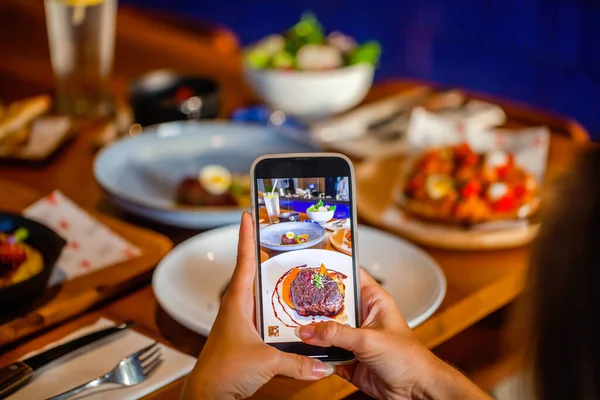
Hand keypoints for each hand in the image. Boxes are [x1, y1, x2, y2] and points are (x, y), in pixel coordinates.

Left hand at [182, 213, 333, 399]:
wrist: (207, 395)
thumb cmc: (223, 371)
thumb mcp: (267, 362)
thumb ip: (298, 362)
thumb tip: (322, 366)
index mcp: (237, 302)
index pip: (244, 261)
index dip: (246, 236)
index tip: (247, 215)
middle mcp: (237, 307)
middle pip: (252, 273)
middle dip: (265, 255)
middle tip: (280, 238)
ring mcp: (240, 321)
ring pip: (259, 295)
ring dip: (272, 283)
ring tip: (292, 271)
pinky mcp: (244, 336)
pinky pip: (263, 315)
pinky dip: (275, 309)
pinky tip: (290, 313)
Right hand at [296, 270, 491, 399]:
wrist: (415, 390)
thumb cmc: (408, 358)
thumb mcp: (368, 339)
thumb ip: (336, 334)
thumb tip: (308, 331)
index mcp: (373, 301)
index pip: (350, 276)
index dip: (332, 271)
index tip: (309, 267)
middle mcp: (362, 317)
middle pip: (332, 305)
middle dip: (313, 306)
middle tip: (293, 302)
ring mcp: (354, 338)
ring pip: (326, 331)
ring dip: (313, 333)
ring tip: (292, 327)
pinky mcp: (348, 359)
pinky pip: (326, 353)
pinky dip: (316, 354)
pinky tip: (304, 351)